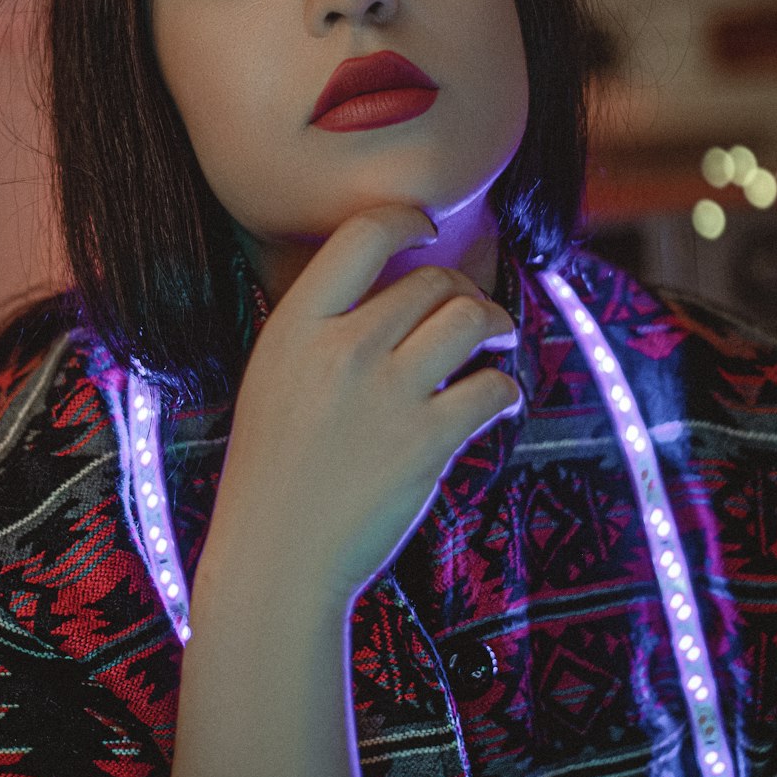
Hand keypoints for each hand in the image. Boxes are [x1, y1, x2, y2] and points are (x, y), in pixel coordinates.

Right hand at [202, 204, 520, 607]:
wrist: (278, 557)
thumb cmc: (273, 467)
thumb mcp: (272, 375)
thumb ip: (320, 327)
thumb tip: (388, 286)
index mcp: (296, 325)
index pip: (362, 236)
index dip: (406, 219)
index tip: (426, 229)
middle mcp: (343, 348)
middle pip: (432, 281)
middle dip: (462, 289)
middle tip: (470, 310)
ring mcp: (387, 394)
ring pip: (470, 318)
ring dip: (495, 322)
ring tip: (496, 337)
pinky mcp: (427, 442)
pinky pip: (492, 388)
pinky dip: (505, 388)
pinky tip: (496, 398)